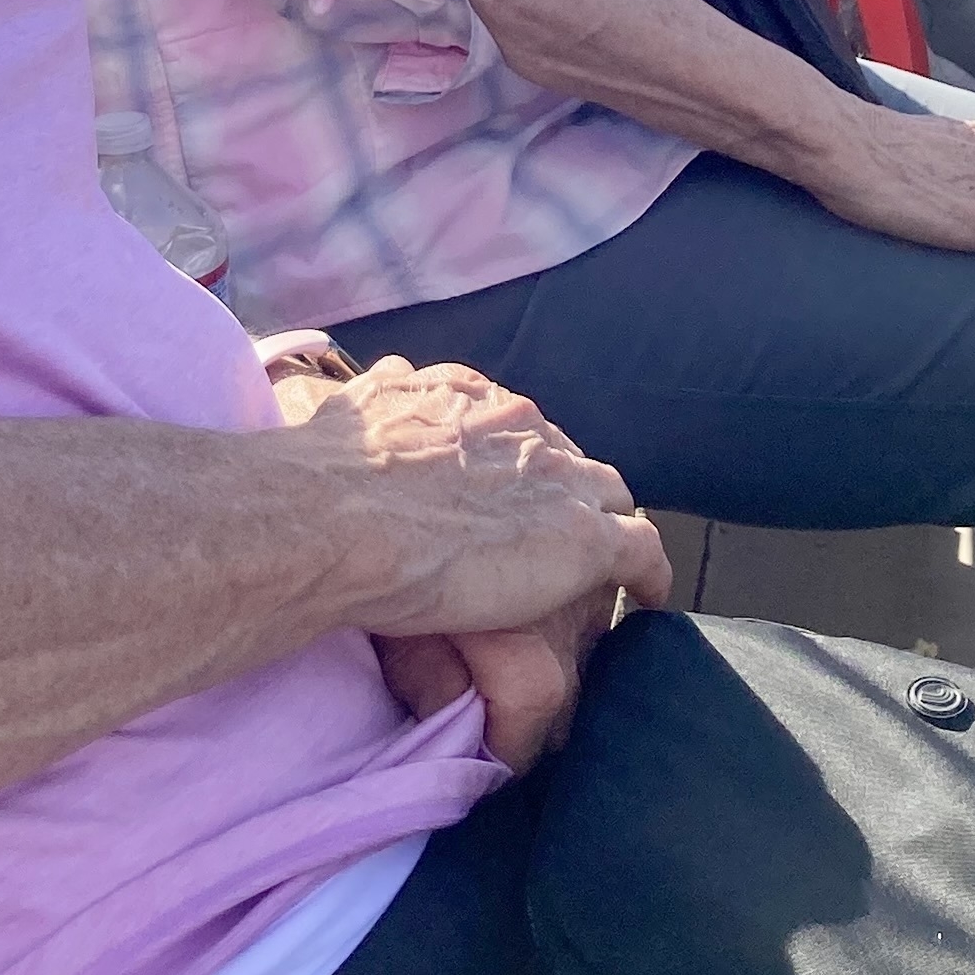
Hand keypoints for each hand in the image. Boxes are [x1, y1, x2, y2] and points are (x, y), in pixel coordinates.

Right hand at [285, 355, 670, 766]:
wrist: (336, 518)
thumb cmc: (327, 473)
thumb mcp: (356, 407)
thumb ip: (384, 393)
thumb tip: (390, 377)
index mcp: (469, 395)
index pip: (514, 425)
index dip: (515, 462)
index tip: (503, 493)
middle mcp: (521, 422)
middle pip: (565, 457)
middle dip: (560, 492)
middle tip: (542, 536)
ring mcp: (559, 480)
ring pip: (608, 498)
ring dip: (601, 527)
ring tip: (596, 568)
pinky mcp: (584, 538)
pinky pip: (641, 552)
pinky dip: (647, 575)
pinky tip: (648, 598)